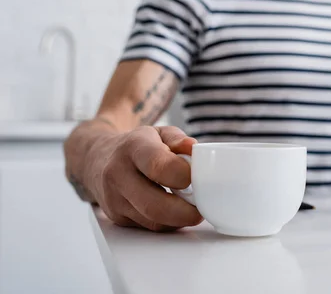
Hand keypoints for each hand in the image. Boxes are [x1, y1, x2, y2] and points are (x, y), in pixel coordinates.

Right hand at [87, 126, 202, 231]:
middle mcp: (119, 175)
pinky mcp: (117, 217)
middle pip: (154, 204)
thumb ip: (178, 139)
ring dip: (179, 220)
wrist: (97, 158)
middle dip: (185, 212)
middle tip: (202, 208)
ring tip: (193, 209)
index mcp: (133, 148)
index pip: (158, 166)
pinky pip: (148, 227)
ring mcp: (115, 199)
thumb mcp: (158, 133)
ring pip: (153, 221)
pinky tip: (177, 212)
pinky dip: (168, 223)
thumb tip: (194, 149)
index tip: (197, 177)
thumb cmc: (135, 146)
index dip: (183, 175)